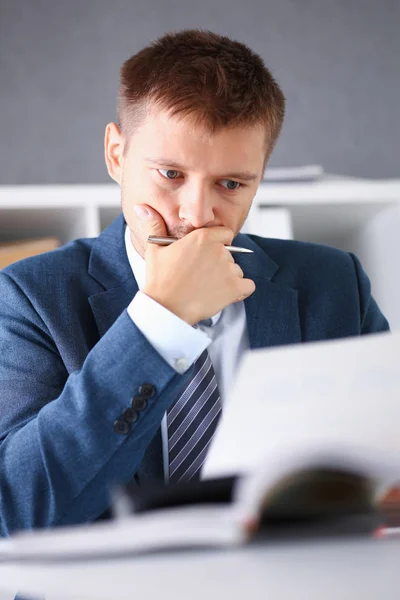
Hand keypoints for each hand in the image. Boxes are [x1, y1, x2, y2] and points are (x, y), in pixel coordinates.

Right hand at [135, 205, 255, 324]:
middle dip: (219, 264)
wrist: (166, 307)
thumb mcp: (155, 249)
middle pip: (229, 254)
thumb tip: (142, 208)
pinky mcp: (235, 288)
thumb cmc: (160, 280)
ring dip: (227, 279)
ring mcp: (229, 269)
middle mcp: (219, 250)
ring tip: (207, 288)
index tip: (207, 255)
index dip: (217, 243)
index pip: (224, 233)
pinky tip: (225, 294)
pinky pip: (248, 286)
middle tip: (201, 276)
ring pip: (236, 271)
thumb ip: (155, 226)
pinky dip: (240, 291)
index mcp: (203, 237)